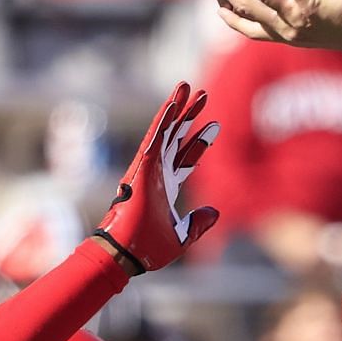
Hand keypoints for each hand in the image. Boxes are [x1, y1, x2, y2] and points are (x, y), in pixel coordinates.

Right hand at [94, 82, 219, 273]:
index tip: (214, 125)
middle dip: (190, 116)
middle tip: (204, 95)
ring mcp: (149, 168)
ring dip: (176, 107)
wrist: (126, 254)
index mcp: (166, 186)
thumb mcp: (182, 236)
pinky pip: (154, 138)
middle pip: (177, 137)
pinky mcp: (142, 167)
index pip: (186, 158)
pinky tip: (173, 103)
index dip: (200, 141)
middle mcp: (157, 173)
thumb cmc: (147, 249)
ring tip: (187, 86)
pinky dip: (164, 120)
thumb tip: (215, 212)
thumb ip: (199, 223)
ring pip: (165, 130)